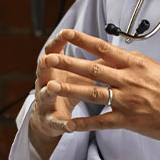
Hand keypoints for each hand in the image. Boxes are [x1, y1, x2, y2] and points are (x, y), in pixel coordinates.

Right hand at [28, 32, 86, 159]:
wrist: (53, 116)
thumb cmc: (70, 89)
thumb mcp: (82, 74)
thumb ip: (96, 63)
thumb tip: (115, 49)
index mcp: (56, 68)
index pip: (54, 50)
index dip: (58, 42)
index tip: (65, 33)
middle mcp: (47, 82)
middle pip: (44, 70)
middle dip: (47, 64)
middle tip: (48, 59)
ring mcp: (46, 101)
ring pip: (45, 94)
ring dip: (49, 91)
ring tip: (52, 88)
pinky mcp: (50, 121)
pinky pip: (55, 122)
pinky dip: (61, 124)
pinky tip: (69, 126)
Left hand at [41, 29, 159, 143]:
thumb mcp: (155, 69)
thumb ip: (132, 65)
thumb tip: (112, 58)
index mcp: (136, 64)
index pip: (103, 47)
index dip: (82, 40)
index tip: (66, 34)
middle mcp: (129, 79)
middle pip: (92, 68)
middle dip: (67, 63)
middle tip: (48, 59)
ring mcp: (128, 100)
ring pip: (92, 92)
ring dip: (69, 89)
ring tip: (50, 86)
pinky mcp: (130, 120)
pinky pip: (101, 121)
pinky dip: (83, 123)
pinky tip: (68, 124)